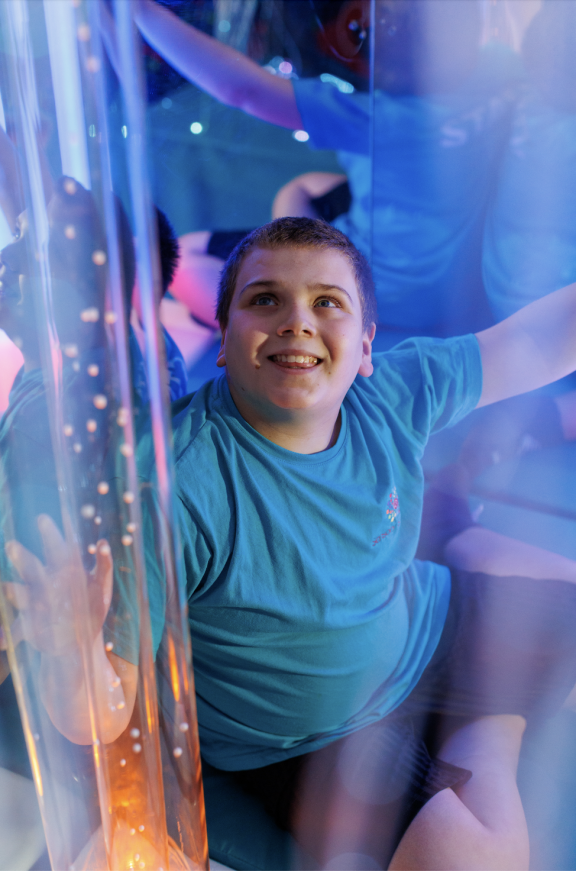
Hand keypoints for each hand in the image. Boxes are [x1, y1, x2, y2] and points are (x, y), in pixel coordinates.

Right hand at [3, 514, 111, 657]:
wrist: (81, 639)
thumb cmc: (92, 605)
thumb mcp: (101, 585)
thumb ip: (104, 564)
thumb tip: (103, 543)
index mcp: (61, 569)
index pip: (55, 547)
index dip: (49, 533)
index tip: (42, 518)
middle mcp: (43, 583)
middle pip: (31, 567)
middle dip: (21, 557)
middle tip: (11, 546)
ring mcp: (33, 604)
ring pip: (20, 594)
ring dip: (13, 591)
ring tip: (8, 588)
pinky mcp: (29, 626)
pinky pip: (15, 630)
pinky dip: (7, 635)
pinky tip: (2, 641)